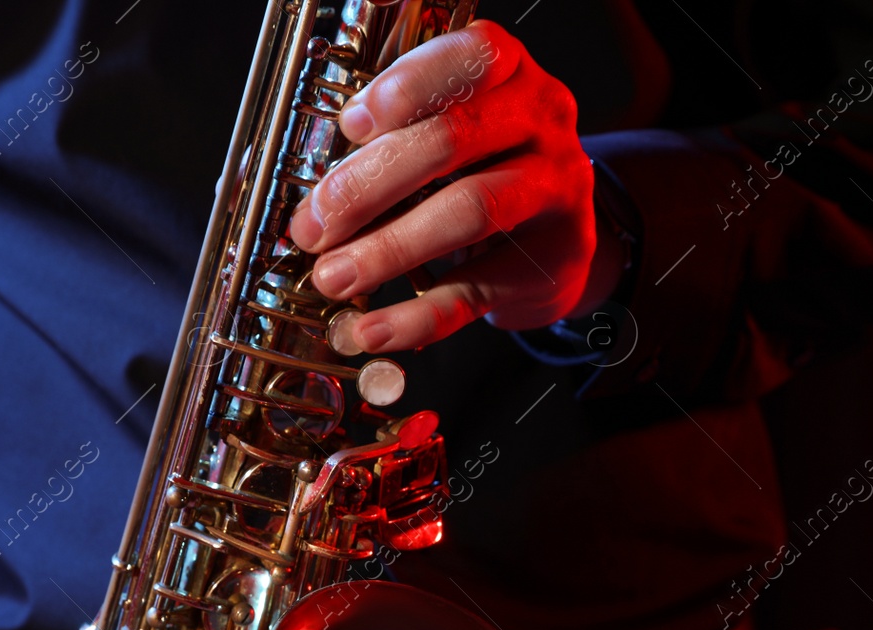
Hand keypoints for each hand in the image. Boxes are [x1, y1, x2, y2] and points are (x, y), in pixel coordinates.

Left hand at [289, 20, 604, 354]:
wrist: (559, 240)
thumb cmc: (487, 171)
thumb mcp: (452, 136)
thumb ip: (397, 143)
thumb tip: (315, 198)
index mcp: (511, 74)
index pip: (470, 57)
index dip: (406, 88)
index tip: (351, 125)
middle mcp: (542, 122)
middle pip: (452, 140)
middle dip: (368, 185)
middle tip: (313, 226)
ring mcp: (555, 190)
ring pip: (469, 212)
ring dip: (388, 249)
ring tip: (333, 277)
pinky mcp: (551, 261)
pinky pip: (476, 289)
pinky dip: (417, 315)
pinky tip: (373, 329)